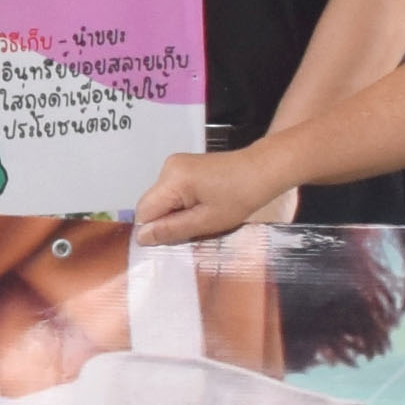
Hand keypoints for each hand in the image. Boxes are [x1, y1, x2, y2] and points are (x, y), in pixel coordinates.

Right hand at [132, 147, 285, 246]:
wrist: (263, 170)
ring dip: (175, 214)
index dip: (153, 230)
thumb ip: (171, 230)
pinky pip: (171, 191)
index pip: (144, 210)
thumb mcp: (206, 221)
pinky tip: (202, 206)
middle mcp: (168, 167)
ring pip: (162, 199)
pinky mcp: (184, 166)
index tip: (174, 240)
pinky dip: (181, 204)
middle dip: (166, 221)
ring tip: (201, 217)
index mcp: (173, 179)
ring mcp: (175, 164)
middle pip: (152, 204)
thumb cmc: (240, 197)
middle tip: (193, 229)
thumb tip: (141, 237)